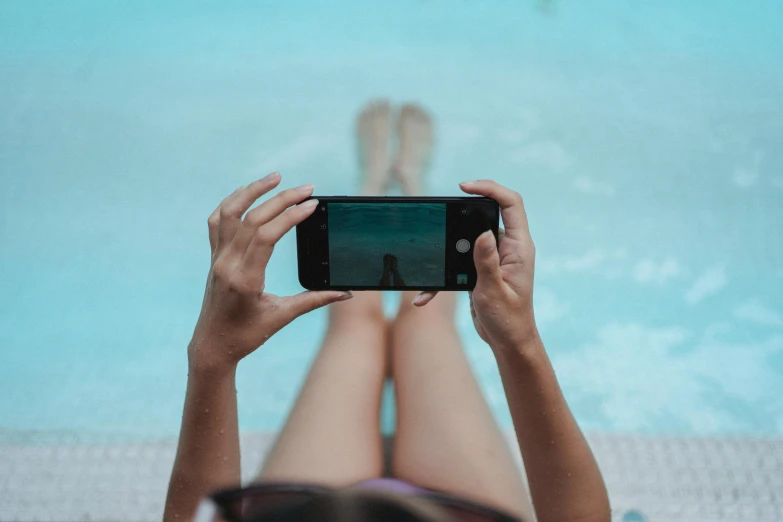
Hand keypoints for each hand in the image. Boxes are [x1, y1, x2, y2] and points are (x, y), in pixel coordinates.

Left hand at [189, 172, 352, 371]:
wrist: (212, 346)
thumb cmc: (247, 335)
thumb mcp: (282, 317)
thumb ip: (315, 301)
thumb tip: (346, 293)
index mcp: (245, 279)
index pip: (267, 235)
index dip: (290, 216)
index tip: (311, 204)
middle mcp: (227, 264)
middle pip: (253, 218)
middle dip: (282, 199)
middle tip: (307, 188)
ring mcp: (217, 258)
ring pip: (230, 213)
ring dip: (252, 191)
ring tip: (276, 177)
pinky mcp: (213, 257)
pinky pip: (217, 221)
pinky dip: (232, 202)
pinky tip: (247, 191)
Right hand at [413, 180, 536, 350]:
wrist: (508, 343)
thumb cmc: (508, 320)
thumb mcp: (494, 291)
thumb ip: (487, 262)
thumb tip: (481, 232)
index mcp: (519, 248)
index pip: (510, 204)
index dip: (490, 188)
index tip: (464, 187)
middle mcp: (508, 248)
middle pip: (486, 215)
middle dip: (461, 215)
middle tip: (441, 217)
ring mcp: (495, 258)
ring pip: (467, 239)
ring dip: (447, 249)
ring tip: (431, 261)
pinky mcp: (481, 269)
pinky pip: (459, 263)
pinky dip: (443, 277)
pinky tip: (424, 296)